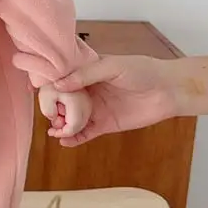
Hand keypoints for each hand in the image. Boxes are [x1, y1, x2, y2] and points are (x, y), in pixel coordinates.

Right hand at [47, 54, 177, 145]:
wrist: (169, 90)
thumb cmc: (142, 70)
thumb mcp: (111, 66)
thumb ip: (85, 75)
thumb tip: (58, 84)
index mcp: (86, 72)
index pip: (61, 79)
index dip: (49, 85)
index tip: (39, 91)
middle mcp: (86, 90)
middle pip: (62, 102)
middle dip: (53, 109)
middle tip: (50, 115)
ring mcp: (95, 108)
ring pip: (71, 119)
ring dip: (61, 126)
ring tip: (55, 130)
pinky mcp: (104, 125)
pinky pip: (85, 133)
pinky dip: (74, 139)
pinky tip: (64, 141)